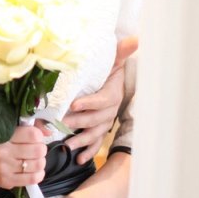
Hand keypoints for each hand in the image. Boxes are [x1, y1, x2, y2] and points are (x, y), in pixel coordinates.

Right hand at [0, 125, 46, 189]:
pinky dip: (39, 174)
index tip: (35, 139)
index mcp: (3, 136)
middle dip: (41, 150)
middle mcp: (2, 151)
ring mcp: (4, 168)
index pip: (33, 134)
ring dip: (41, 162)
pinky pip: (33, 179)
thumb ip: (28, 129)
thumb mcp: (9, 132)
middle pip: (38, 150)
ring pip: (38, 165)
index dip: (39, 136)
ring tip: (35, 161)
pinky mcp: (6, 181)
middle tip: (36, 151)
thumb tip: (48, 132)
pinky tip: (34, 171)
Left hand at [62, 36, 137, 163]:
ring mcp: (105, 122)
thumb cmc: (110, 71)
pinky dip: (88, 152)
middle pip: (96, 119)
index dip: (89, 103)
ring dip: (82, 140)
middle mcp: (110, 110)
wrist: (114, 83)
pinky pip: (96, 144)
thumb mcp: (114, 60)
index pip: (103, 100)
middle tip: (61, 124)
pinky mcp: (100, 129)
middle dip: (78, 122)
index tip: (73, 104)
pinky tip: (78, 159)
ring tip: (68, 145)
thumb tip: (136, 38)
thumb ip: (121, 51)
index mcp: (112, 94)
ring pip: (95, 133)